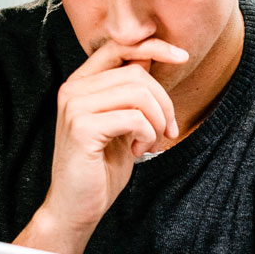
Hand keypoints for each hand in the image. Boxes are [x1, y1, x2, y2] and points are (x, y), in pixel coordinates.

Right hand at [24, 39, 187, 253]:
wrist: (76, 206)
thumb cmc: (100, 167)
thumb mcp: (121, 122)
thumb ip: (129, 93)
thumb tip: (151, 57)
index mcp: (80, 83)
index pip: (119, 46)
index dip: (154, 47)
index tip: (182, 57)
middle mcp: (72, 89)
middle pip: (136, 73)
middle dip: (164, 102)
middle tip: (168, 131)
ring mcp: (74, 107)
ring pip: (138, 93)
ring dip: (157, 120)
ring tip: (151, 143)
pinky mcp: (81, 128)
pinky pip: (133, 117)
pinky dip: (147, 135)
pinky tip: (138, 151)